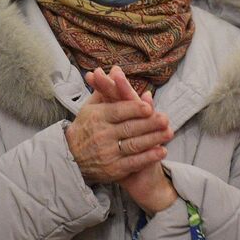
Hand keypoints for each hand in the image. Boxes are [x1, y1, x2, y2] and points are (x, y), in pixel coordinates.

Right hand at [86, 67, 177, 213]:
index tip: (149, 107)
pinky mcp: (113, 169)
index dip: (134, 109)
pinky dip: (149, 157)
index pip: (118, 111)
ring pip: (134, 144)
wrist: (70, 159)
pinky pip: (134, 162)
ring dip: (153, 139)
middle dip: (149, 124)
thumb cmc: (84, 128)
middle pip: (129, 128)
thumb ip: (105, 91)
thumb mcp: (89, 108)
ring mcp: (107, 153)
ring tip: (169, 133)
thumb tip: (116, 70)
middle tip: (165, 119)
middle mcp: (101, 135)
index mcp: (96, 117)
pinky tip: (162, 151)